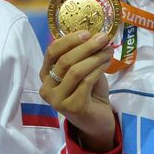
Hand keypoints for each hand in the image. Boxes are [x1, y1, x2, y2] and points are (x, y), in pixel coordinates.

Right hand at [39, 31, 116, 151]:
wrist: (97, 121)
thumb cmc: (89, 93)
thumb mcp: (83, 71)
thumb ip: (83, 56)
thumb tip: (95, 35)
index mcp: (45, 75)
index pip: (52, 52)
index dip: (69, 40)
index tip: (87, 32)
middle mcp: (46, 88)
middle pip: (64, 60)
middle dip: (86, 46)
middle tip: (102, 38)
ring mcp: (57, 99)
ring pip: (76, 71)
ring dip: (94, 57)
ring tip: (108, 50)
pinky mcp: (72, 107)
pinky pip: (86, 82)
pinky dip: (98, 69)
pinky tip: (107, 62)